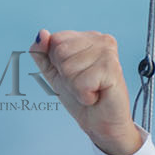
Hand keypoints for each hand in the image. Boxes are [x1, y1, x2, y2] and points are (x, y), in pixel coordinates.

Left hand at [29, 29, 145, 154]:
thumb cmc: (79, 95)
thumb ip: (42, 53)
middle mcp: (101, 40)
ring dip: (74, 86)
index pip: (55, 39)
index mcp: (87, 37)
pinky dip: (83, 94)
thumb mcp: (54, 72)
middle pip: (60, 51)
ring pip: (69, 67)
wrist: (99, 121)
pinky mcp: (113, 69)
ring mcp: (109, 53)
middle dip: (65, 74)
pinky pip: (81, 82)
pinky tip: (95, 95)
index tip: (72, 73)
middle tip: (81, 83)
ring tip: (89, 89)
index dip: (56, 63)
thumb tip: (41, 33)